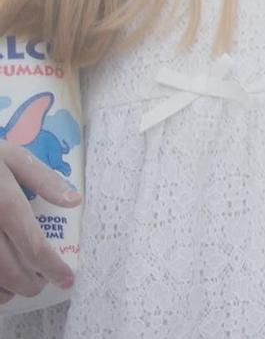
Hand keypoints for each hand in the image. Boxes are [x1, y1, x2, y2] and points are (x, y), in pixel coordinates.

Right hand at [0, 144, 77, 300]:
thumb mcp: (13, 157)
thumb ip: (44, 179)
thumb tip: (75, 201)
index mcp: (5, 205)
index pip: (33, 247)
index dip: (53, 268)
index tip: (67, 280)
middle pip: (9, 271)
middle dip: (30, 284)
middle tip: (42, 283)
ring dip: (6, 290)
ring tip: (19, 284)